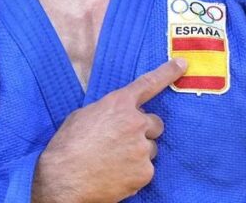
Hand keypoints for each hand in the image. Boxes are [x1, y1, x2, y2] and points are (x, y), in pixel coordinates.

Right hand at [31, 58, 187, 202]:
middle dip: (143, 130)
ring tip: (113, 161)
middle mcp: (136, 123)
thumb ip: (106, 110)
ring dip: (138, 153)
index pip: (149, 83)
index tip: (182, 64)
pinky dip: (134, 173)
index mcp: (119, 104)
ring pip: (150, 148)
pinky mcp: (145, 172)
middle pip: (155, 123)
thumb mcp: (82, 116)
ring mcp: (142, 149)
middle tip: (123, 141)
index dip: (168, 72)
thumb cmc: (66, 147)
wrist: (64, 181)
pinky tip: (115, 175)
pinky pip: (146, 169)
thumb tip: (115, 115)